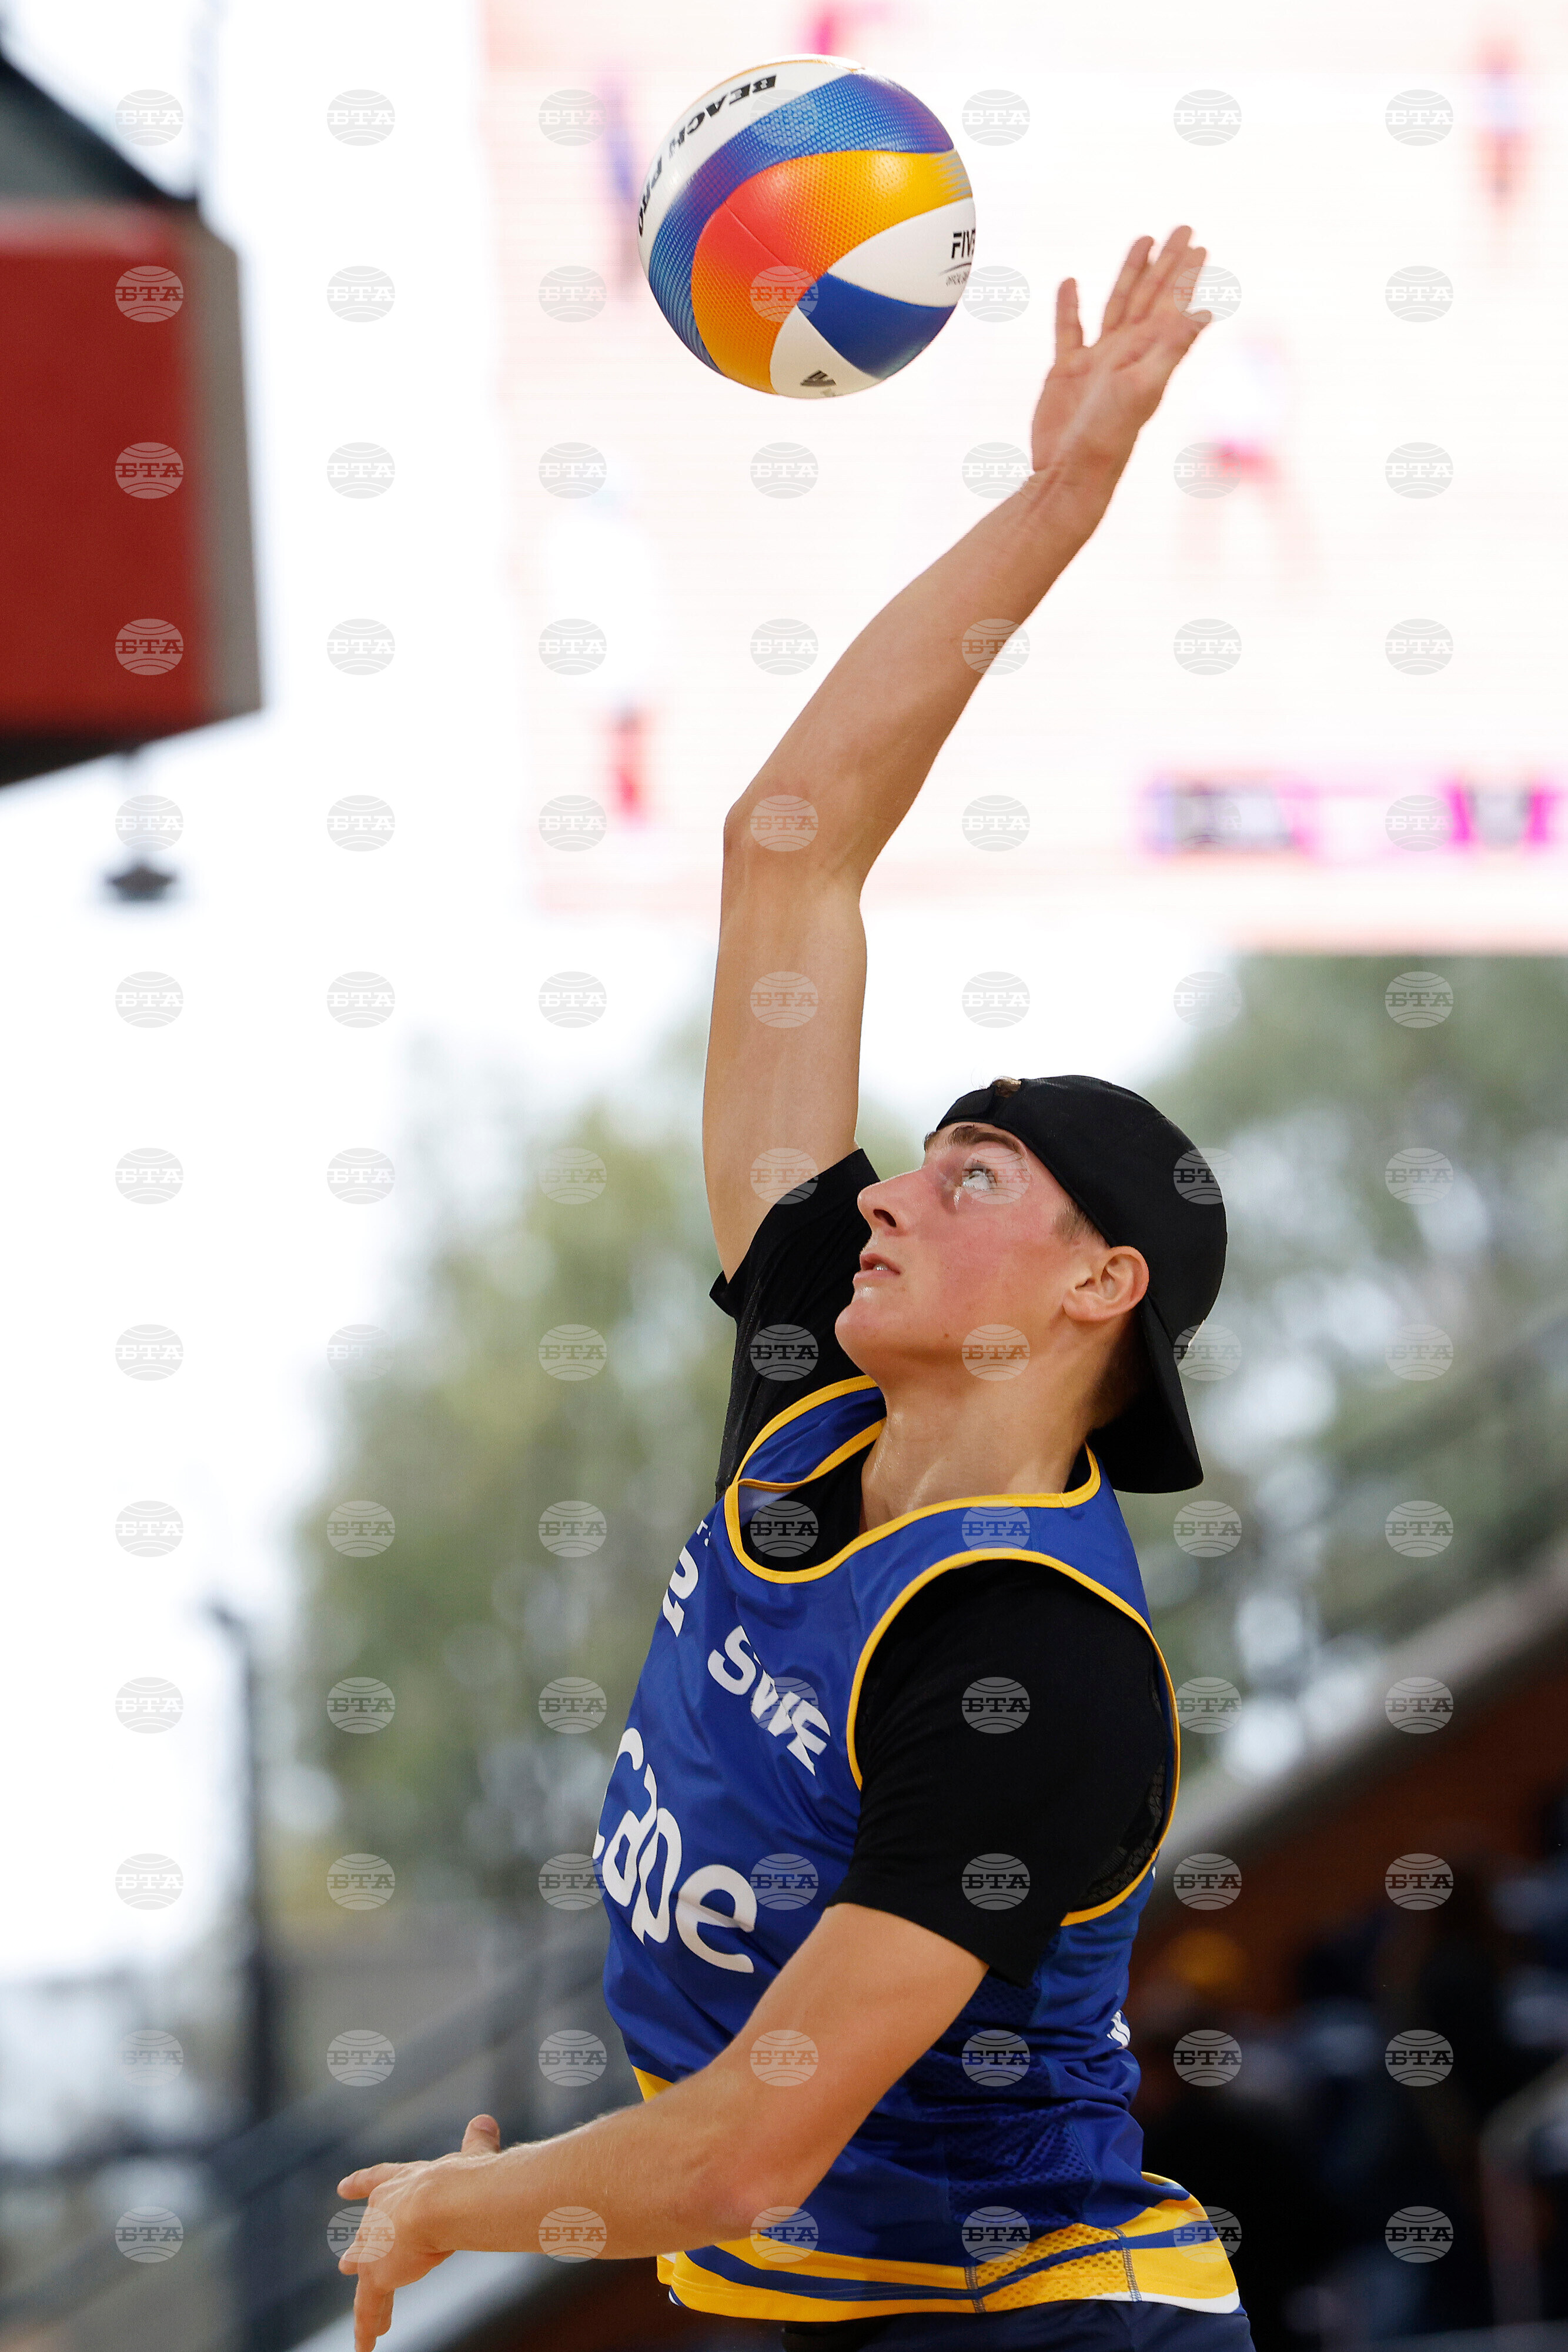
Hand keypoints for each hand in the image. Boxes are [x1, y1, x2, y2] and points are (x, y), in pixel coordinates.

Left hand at [337, 2112, 501, 2351]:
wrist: (444, 2200)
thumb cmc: (463, 2176)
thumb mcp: (471, 2157)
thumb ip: (476, 2143)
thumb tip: (485, 2121)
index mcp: (403, 2181)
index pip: (378, 2180)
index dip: (361, 2184)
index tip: (342, 2188)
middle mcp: (382, 2211)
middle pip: (367, 2234)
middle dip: (359, 2250)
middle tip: (345, 2262)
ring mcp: (375, 2245)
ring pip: (367, 2274)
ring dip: (367, 2295)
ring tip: (365, 2314)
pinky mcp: (376, 2276)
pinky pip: (369, 2308)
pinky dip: (367, 2328)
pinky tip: (365, 2346)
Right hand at [1029, 227, 1211, 485]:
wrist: (1071, 471)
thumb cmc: (1110, 435)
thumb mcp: (1144, 388)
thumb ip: (1171, 349)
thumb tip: (1202, 314)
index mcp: (1148, 351)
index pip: (1173, 301)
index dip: (1187, 273)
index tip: (1200, 244)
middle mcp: (1127, 351)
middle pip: (1151, 294)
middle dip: (1167, 261)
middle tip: (1183, 228)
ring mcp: (1097, 360)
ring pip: (1116, 303)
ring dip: (1130, 273)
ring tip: (1142, 241)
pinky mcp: (1067, 372)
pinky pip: (1069, 330)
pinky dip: (1069, 306)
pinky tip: (1070, 284)